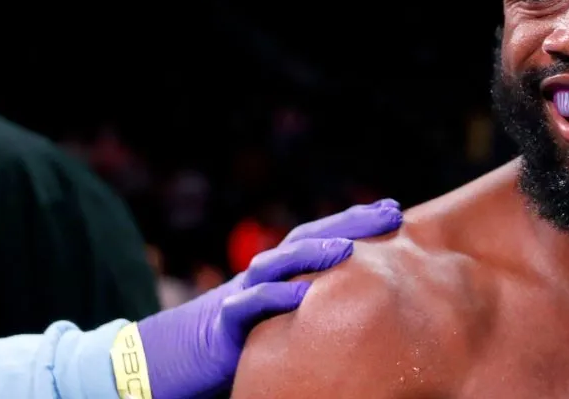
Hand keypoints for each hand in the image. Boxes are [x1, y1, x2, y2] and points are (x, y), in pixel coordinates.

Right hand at [136, 199, 401, 398]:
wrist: (172, 359)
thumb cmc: (239, 340)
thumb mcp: (284, 317)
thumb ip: (317, 301)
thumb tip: (369, 296)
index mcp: (283, 272)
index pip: (326, 236)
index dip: (359, 221)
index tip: (396, 209)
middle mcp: (266, 274)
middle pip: (309, 237)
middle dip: (349, 223)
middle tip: (389, 213)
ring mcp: (243, 293)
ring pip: (279, 264)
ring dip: (312, 253)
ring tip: (348, 250)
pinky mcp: (224, 324)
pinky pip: (248, 307)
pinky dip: (273, 299)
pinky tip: (302, 297)